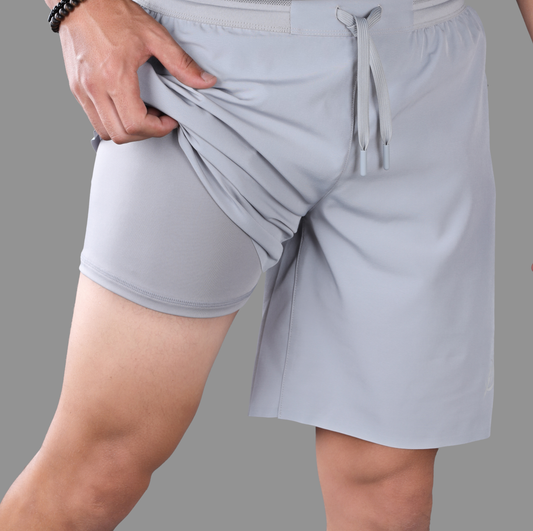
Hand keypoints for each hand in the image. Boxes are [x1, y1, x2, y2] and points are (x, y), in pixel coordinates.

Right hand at [55, 0, 216, 143]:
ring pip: (106, 132)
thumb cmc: (113, 13)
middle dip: (144, 133)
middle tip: (157, 120)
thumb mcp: (154, 36)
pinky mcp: (76, 89)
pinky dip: (112, 122)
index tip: (168, 120)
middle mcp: (95, 88)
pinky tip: (125, 108)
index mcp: (115, 76)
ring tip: (142, 115)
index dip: (157, 129)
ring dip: (127, 131)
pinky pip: (95, 120)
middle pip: (120, 135)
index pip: (135, 124)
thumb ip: (181, 63)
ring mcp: (82, 90)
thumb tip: (205, 81)